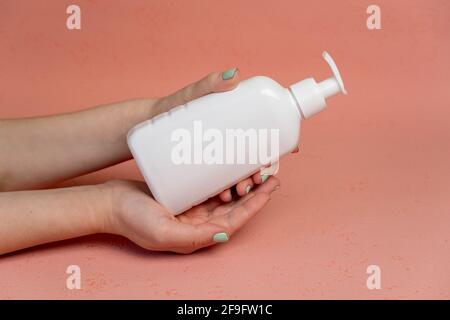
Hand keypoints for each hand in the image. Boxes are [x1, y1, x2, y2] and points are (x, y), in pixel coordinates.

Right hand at [101, 174, 279, 253]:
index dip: (254, 206)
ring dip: (241, 186)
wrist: (109, 203)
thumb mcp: (161, 232)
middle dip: (254, 194)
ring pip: (224, 199)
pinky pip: (209, 188)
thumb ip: (194, 237)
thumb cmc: (131, 219)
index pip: (234, 221)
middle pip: (234, 209)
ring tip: (255, 170)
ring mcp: (191, 210)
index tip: (270, 189)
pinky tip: (230, 168)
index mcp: (196, 236)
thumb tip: (224, 235)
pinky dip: (223, 180)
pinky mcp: (184, 196)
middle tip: (270, 176)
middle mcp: (198, 225)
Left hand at [150, 68, 297, 200]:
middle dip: (256, 177)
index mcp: (236, 127)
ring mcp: (215, 160)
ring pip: (236, 177)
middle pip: (251, 163)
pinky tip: (224, 198)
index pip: (261, 142)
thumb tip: (236, 74)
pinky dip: (225, 192)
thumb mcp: (193, 95)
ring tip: (233, 193)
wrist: (145, 124)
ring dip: (243, 188)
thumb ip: (211, 84)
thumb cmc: (172, 106)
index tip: (269, 163)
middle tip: (251, 182)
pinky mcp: (201, 171)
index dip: (271, 153)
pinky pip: (218, 184)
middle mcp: (229, 146)